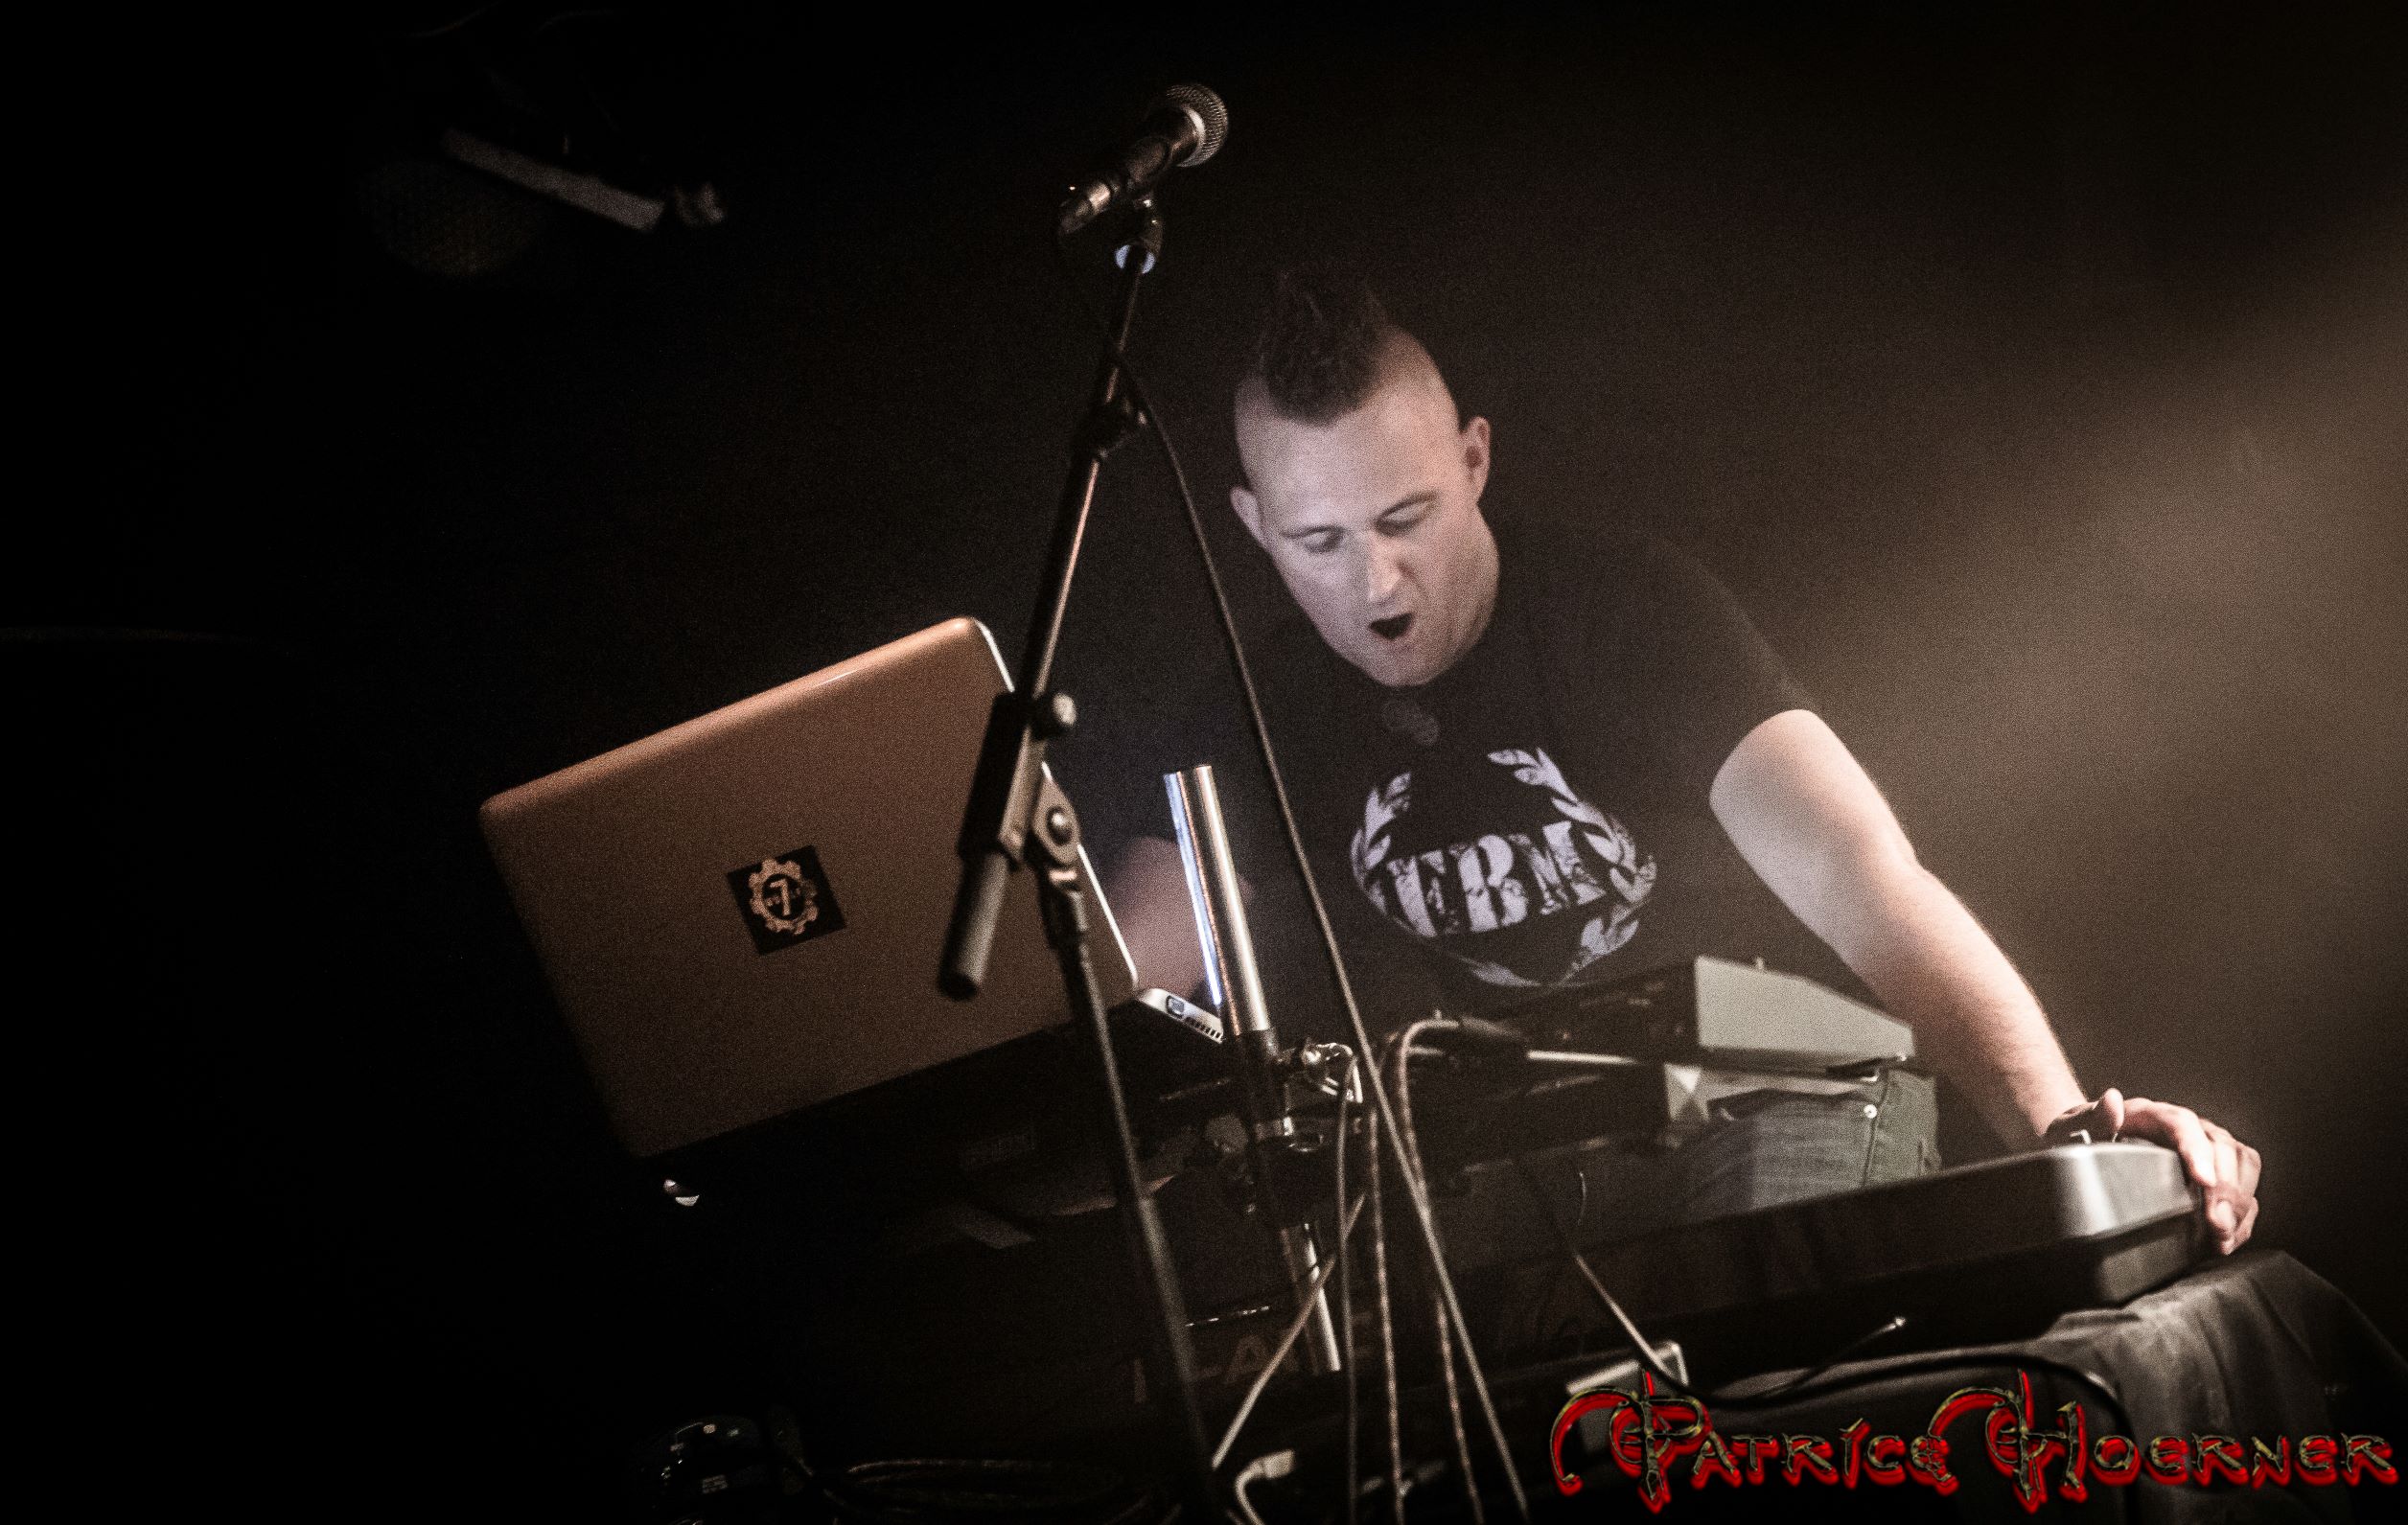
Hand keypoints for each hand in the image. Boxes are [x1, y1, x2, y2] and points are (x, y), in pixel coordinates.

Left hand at [2047, 1088, 2261, 1254]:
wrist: (2085, 1146)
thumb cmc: (2082, 1137)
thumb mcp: (2075, 1128)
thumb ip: (2092, 1118)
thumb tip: (2111, 1101)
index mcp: (2152, 1115)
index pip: (2183, 1125)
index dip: (2197, 1152)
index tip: (2205, 1182)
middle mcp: (2186, 1128)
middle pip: (2221, 1148)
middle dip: (2226, 1189)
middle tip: (2217, 1224)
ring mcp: (2205, 1149)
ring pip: (2242, 1165)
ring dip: (2239, 1203)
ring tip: (2223, 1235)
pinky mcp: (2215, 1174)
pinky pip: (2244, 1189)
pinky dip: (2242, 1216)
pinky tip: (2228, 1238)